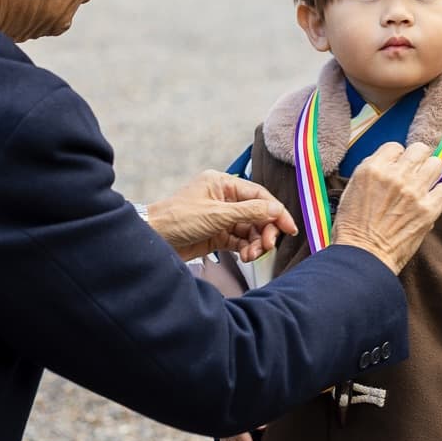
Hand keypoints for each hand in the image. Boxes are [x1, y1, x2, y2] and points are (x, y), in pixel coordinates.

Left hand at [146, 171, 297, 262]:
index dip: (276, 211)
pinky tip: (246, 256)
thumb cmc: (177, 219)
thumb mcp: (216, 214)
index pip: (259, 196)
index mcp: (223, 184)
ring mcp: (221, 218)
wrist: (152, 240)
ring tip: (252, 255)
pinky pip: (240, 241)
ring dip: (255, 243)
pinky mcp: (216, 235)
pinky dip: (246, 248)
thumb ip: (248, 212)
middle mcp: (224, 199)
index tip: (289, 228)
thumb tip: (276, 210)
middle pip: (257, 214)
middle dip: (265, 230)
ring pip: (250, 229)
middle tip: (267, 246)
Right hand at [330, 141, 441, 276]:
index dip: (397, 158)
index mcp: (372, 169)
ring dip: (431, 174)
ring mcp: (413, 192)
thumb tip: (389, 165)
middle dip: (417, 160)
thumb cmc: (352, 228)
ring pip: (436, 164)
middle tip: (415, 173)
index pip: (395, 147)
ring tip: (425, 186)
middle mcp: (395, 175)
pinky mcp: (428, 210)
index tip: (396, 169)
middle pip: (419, 150)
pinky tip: (433, 200)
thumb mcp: (351, 191)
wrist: (363, 257)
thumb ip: (370, 173)